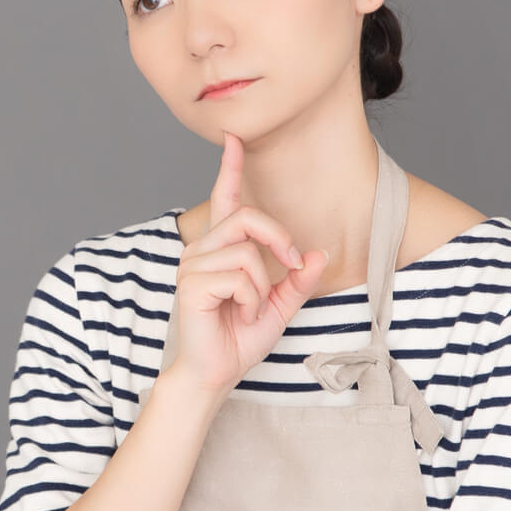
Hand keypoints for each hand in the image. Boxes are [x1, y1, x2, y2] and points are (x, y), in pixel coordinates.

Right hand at [163, 131, 328, 395]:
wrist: (215, 373)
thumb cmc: (239, 338)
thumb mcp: (280, 307)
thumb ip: (298, 280)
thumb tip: (318, 253)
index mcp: (220, 249)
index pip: (224, 199)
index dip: (230, 168)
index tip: (234, 137)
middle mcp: (202, 250)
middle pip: (246, 217)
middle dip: (277, 237)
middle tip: (290, 263)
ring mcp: (193, 265)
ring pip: (247, 253)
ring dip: (262, 285)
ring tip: (251, 307)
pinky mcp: (191, 284)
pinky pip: (240, 277)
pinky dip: (251, 300)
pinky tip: (239, 314)